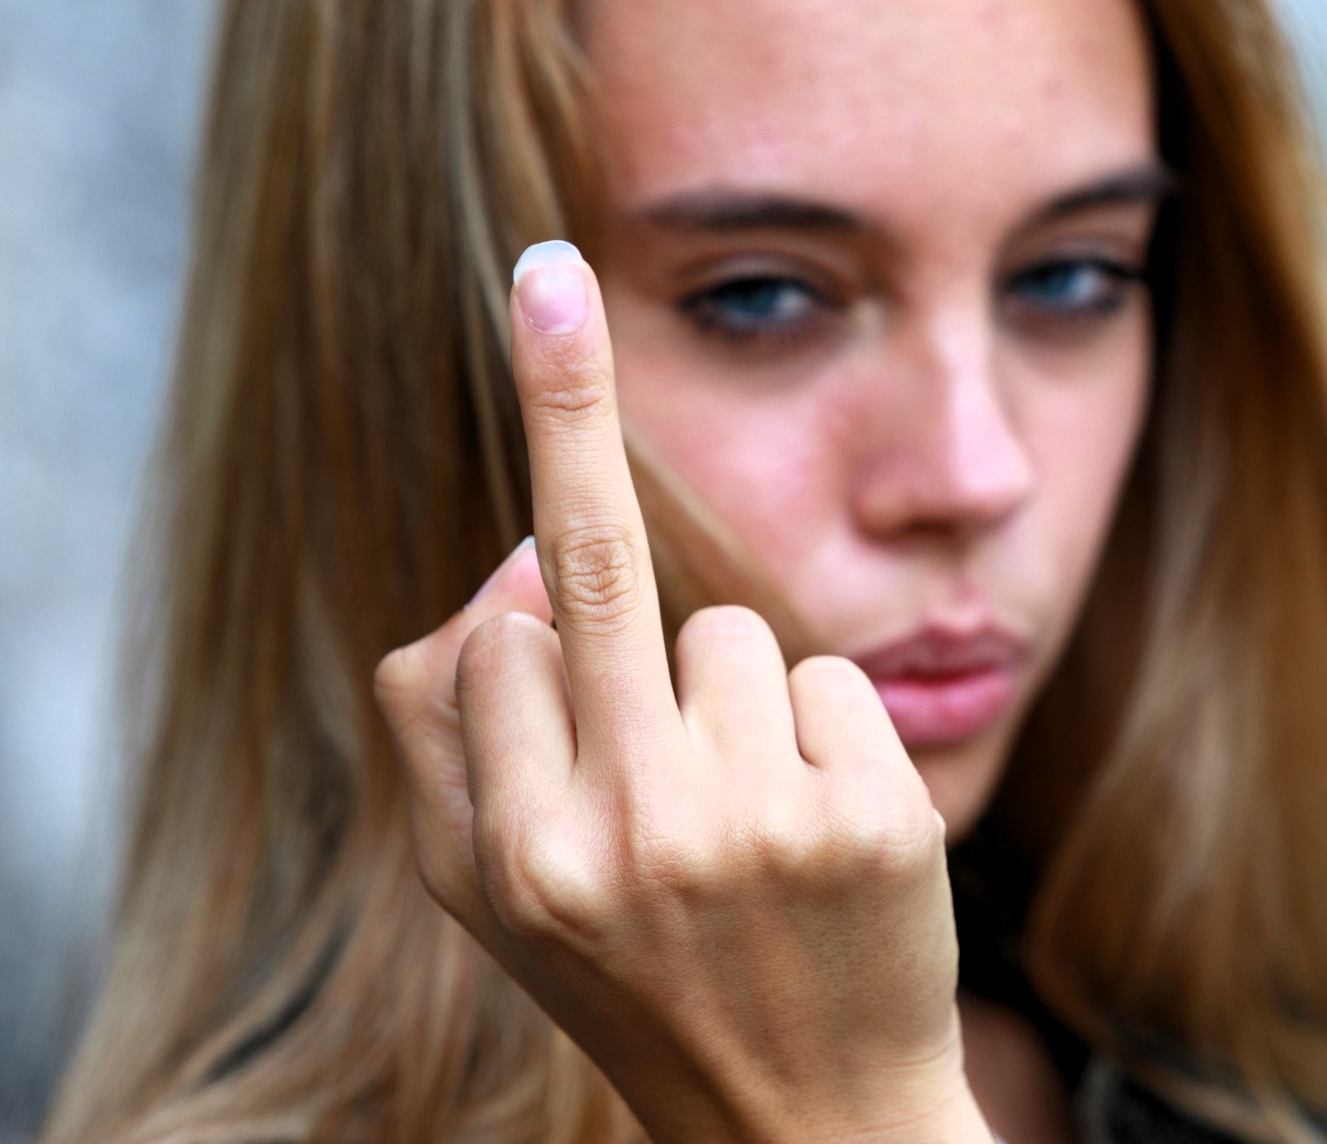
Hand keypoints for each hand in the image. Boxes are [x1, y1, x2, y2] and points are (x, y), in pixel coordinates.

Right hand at [373, 242, 991, 1143]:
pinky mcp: (873, 819)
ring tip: (743, 826)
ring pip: (727, 635)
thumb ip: (453, 729)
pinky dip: (822, 733)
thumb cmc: (633, 973)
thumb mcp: (490, 895)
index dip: (527, 613)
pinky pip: (828, 678)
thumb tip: (514, 555)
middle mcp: (624, 842)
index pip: (499, 634)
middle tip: (545, 269)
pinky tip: (819, 834)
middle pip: (594, 571)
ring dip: (729, 701)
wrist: (805, 1117)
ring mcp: (757, 829)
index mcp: (513, 859)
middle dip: (561, 401)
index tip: (507, 378)